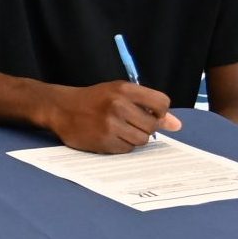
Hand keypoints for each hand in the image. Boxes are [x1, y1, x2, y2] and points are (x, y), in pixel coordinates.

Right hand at [46, 81, 181, 152]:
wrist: (60, 108)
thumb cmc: (94, 100)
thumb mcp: (119, 93)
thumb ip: (147, 105)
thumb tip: (176, 124)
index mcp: (124, 89)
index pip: (161, 103)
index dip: (160, 112)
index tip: (150, 114)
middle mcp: (118, 105)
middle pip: (152, 125)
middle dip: (145, 127)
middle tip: (129, 123)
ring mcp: (110, 124)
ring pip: (141, 140)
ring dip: (133, 137)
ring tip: (118, 130)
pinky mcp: (103, 140)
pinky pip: (126, 149)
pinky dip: (121, 145)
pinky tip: (109, 136)